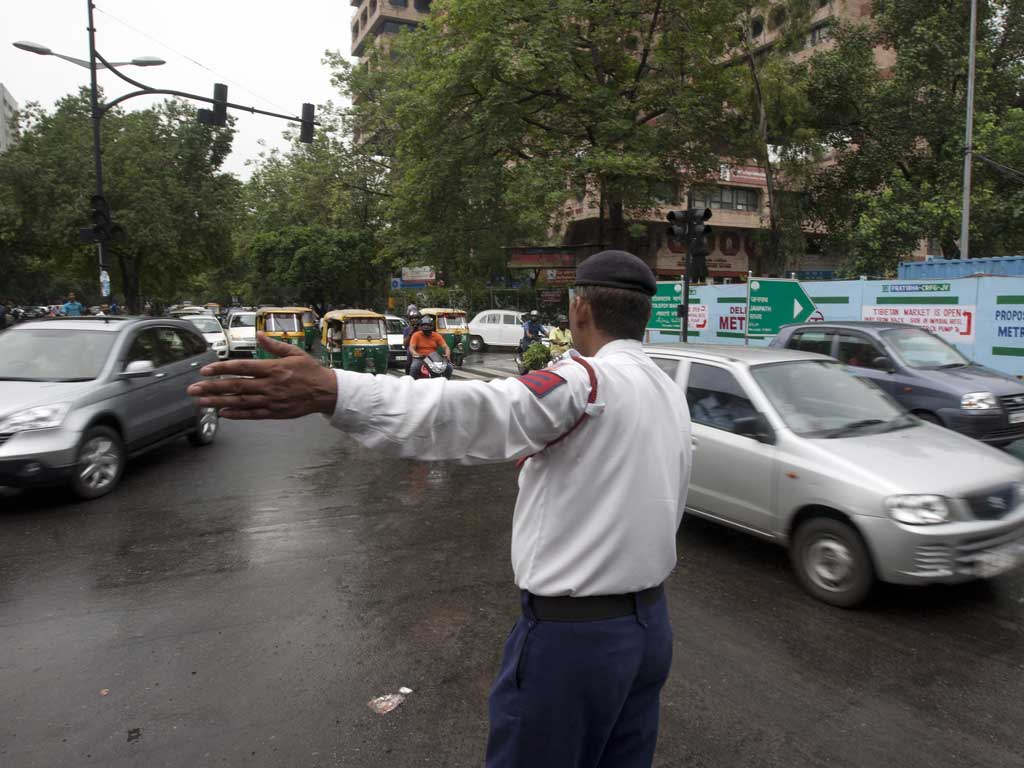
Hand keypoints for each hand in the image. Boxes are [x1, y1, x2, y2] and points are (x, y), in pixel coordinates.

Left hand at [187, 333, 337, 419]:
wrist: (326, 392)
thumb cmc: (310, 371)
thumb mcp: (295, 353)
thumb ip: (274, 346)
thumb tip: (258, 334)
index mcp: (273, 368)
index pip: (242, 368)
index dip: (221, 369)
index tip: (205, 370)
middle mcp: (269, 385)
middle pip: (236, 386)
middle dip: (212, 388)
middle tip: (193, 389)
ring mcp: (271, 400)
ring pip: (240, 402)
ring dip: (218, 402)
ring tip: (201, 402)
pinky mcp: (275, 412)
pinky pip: (252, 414)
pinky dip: (236, 414)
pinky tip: (222, 413)